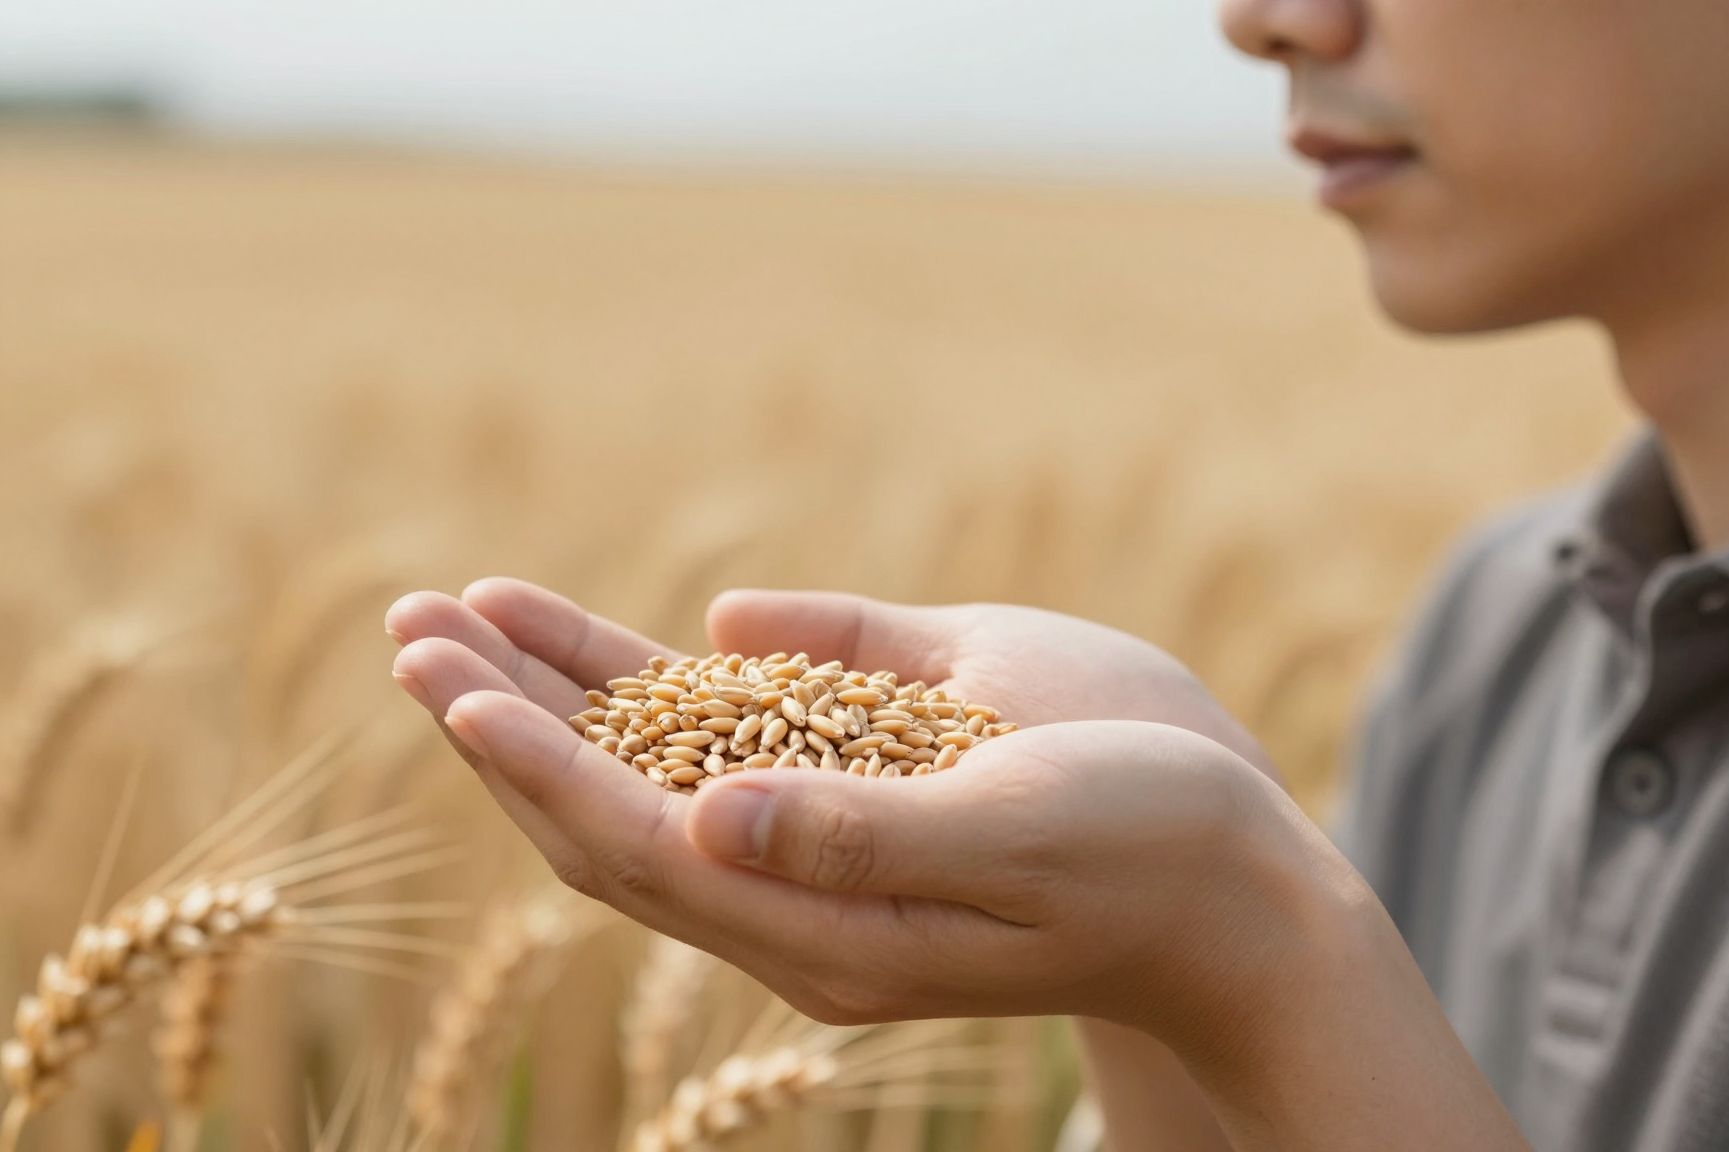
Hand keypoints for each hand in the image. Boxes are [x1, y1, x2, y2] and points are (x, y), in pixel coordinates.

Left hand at [384, 580, 1347, 1046]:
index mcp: (832, 930)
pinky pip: (737, 741)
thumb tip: (700, 817)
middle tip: (406, 625)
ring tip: (457, 615)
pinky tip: (608, 639)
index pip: (641, 849)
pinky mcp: (865, 787)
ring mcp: (830, 846)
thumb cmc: (1152, 849)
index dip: (539, 766)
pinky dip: (658, 687)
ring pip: (653, 780)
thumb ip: (860, 831)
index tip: (451, 684)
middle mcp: (807, 899)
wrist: (1237, 883)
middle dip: (504, 720)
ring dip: (555, 698)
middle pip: (610, 817)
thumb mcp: (1016, 831)